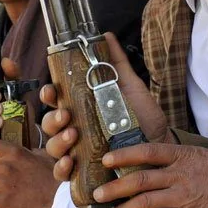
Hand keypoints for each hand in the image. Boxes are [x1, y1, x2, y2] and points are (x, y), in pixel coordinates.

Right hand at [40, 32, 169, 181]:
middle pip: (49, 122)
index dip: (48, 94)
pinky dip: (62, 168)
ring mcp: (76, 150)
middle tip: (66, 115)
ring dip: (57, 140)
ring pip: (52, 146)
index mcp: (80, 106)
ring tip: (72, 135)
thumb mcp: (131, 87)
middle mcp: (74, 127)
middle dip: (52, 118)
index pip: (55, 99)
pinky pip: (63, 173)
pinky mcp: (83, 171)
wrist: (160, 146)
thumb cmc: (143, 118)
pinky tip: (70, 161)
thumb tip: (106, 35)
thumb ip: (116, 63)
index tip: (51, 90)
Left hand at [88, 143, 207, 207]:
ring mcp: (184, 196)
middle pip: (138, 179)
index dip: (124, 156)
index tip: (106, 160)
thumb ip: (186, 160)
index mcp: (185, 156)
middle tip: (98, 194)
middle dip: (114, 188)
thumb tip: (167, 164)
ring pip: (144, 202)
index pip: (147, 152)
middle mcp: (180, 174)